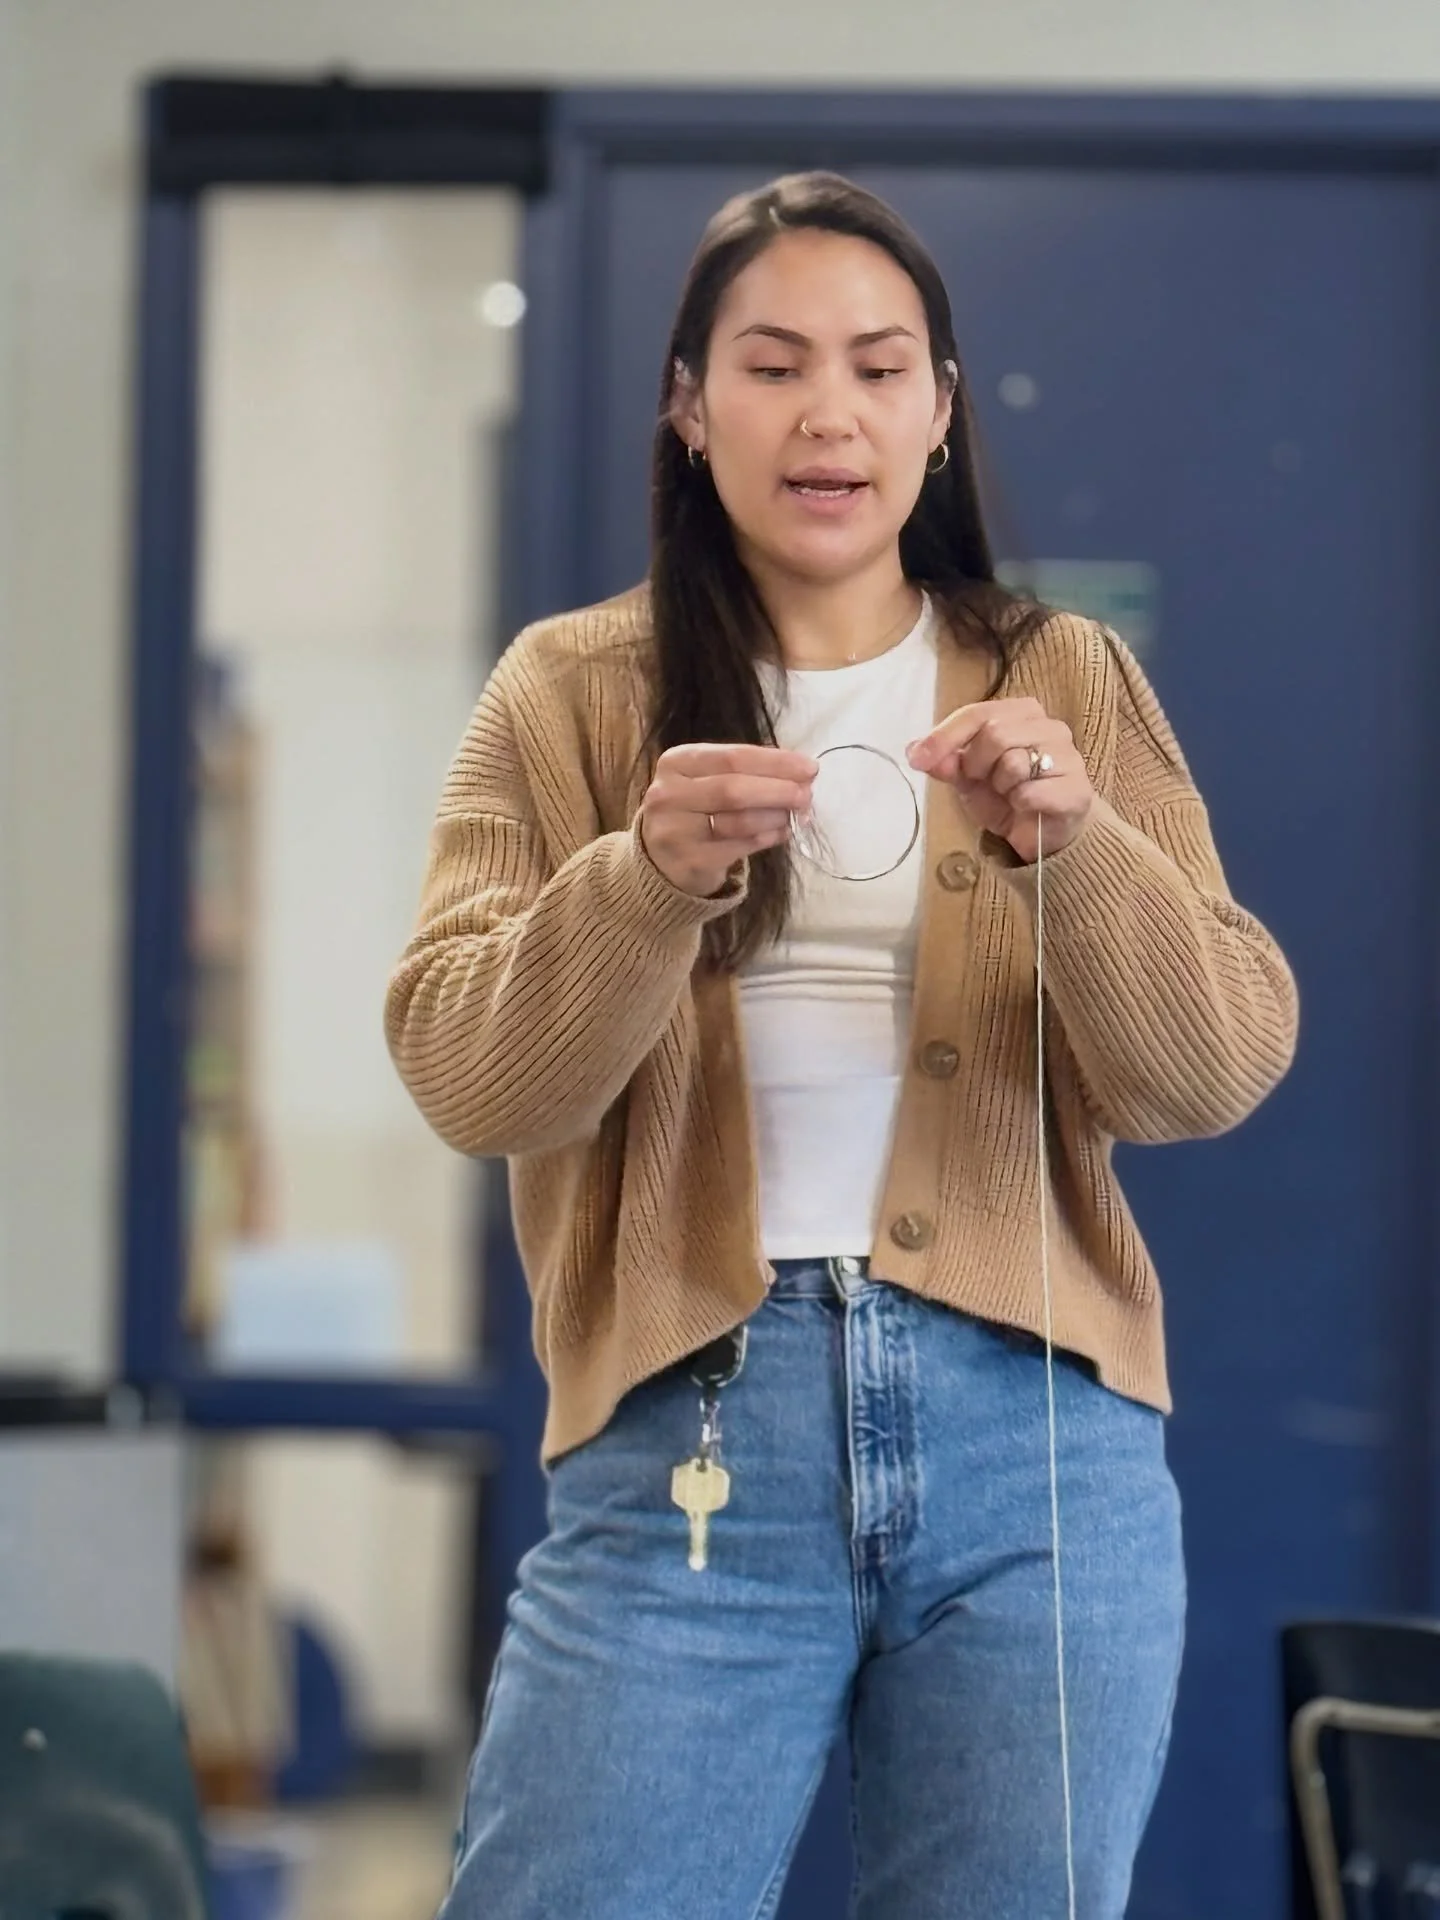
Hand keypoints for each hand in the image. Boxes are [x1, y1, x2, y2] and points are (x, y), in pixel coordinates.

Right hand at [638, 743, 817, 896]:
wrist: (661, 860)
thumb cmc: (695, 811)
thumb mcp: (709, 781)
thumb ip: (748, 773)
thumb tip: (802, 773)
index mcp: (676, 762)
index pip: (732, 756)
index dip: (775, 761)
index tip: (810, 767)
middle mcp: (669, 794)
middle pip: (734, 788)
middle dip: (778, 790)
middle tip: (807, 795)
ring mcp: (676, 830)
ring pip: (739, 820)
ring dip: (776, 816)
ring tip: (796, 815)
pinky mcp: (690, 861)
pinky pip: (739, 847)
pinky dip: (767, 838)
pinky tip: (781, 832)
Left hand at [906, 696, 1092, 863]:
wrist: (1045, 834)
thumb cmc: (1008, 797)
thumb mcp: (969, 778)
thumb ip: (947, 762)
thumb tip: (917, 751)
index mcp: (1022, 713)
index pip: (976, 714)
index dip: (944, 736)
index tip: (918, 758)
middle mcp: (1049, 726)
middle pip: (995, 733)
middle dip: (977, 764)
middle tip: (982, 781)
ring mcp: (1068, 755)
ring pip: (1014, 763)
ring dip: (1000, 786)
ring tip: (1009, 794)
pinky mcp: (1077, 788)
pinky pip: (1030, 792)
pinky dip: (1019, 804)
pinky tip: (1025, 807)